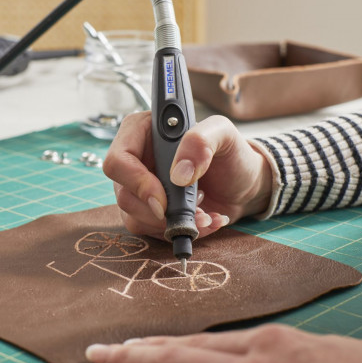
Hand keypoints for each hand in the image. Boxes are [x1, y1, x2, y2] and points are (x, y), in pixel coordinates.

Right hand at [102, 112, 273, 240]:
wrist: (244, 184)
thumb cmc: (231, 153)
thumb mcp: (224, 134)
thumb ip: (201, 142)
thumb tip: (177, 174)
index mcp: (143, 131)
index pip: (118, 160)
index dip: (136, 183)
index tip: (163, 198)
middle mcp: (136, 159)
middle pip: (124, 195)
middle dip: (160, 211)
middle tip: (193, 209)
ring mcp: (140, 187)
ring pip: (134, 217)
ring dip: (173, 223)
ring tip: (204, 213)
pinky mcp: (150, 211)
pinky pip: (151, 230)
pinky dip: (179, 231)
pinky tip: (203, 219)